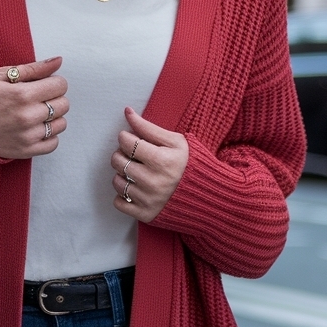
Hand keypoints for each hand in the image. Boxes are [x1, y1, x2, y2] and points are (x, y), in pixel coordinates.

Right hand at [0, 58, 68, 159]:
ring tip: (36, 114)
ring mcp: (27, 136)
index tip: (43, 85)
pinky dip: (49, 136)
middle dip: (54, 98)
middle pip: (63, 104)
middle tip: (38, 99)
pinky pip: (53, 144)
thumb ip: (33, 68)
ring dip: (52, 118)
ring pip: (61, 124)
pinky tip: (36, 128)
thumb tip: (58, 61)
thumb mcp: (1, 75)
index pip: (60, 85)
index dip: (53, 82)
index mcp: (22, 94)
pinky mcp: (26, 151)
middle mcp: (27, 116)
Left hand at [110, 108, 188, 223]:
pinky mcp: (146, 215)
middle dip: (122, 154)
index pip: (126, 142)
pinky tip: (136, 188)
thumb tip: (127, 112)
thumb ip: (149, 128)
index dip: (126, 137)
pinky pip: (119, 203)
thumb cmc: (192, 164)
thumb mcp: (176, 142)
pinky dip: (123, 196)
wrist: (210, 196)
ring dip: (123, 174)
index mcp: (161, 160)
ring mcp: (149, 200)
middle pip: (118, 161)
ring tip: (136, 171)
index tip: (132, 139)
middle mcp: (153, 181)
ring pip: (117, 182)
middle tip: (133, 155)